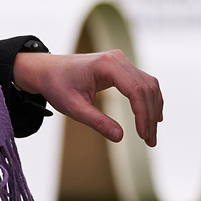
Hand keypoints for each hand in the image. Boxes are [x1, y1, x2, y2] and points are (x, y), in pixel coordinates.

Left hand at [12, 50, 163, 146]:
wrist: (47, 70)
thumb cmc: (57, 86)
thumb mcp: (74, 108)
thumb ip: (97, 122)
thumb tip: (120, 137)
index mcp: (106, 65)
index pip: (135, 90)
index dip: (143, 115)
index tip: (143, 136)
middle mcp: (117, 59)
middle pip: (145, 88)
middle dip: (150, 116)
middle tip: (150, 142)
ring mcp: (121, 60)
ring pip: (148, 85)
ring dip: (152, 109)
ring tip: (151, 135)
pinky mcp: (121, 66)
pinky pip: (142, 82)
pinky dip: (149, 100)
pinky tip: (154, 117)